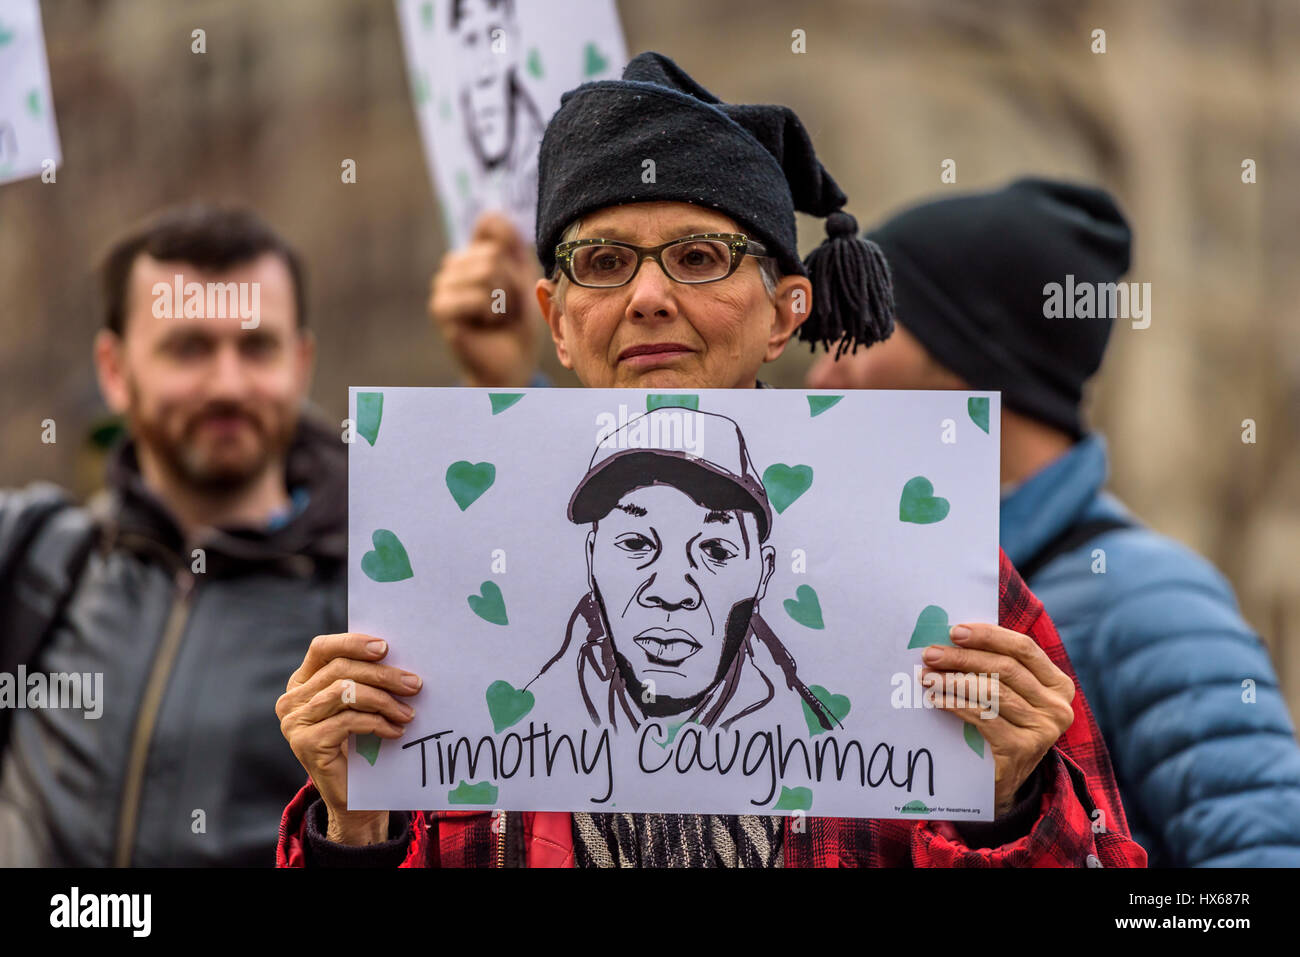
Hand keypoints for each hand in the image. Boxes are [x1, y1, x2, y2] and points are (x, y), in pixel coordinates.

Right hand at [275, 633, 421, 844]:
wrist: (354, 798)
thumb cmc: (360, 744)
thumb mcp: (359, 706)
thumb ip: (363, 680)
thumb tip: (395, 653)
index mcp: (301, 683)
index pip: (321, 648)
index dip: (352, 643)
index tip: (385, 648)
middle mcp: (291, 700)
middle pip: (340, 670)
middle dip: (382, 675)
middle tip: (414, 685)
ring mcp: (295, 723)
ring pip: (345, 693)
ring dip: (384, 700)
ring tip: (407, 712)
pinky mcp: (305, 743)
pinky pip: (348, 721)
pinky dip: (377, 723)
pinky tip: (394, 731)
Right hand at [429, 211, 542, 387]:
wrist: (514, 360)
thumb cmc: (520, 321)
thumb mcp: (525, 276)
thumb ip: (512, 244)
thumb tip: (489, 216)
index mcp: (474, 251)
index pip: (491, 223)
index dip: (512, 249)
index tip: (517, 277)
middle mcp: (455, 263)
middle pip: (494, 254)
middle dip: (513, 285)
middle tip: (509, 306)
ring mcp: (443, 284)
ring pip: (486, 273)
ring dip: (505, 301)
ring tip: (499, 315)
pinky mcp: (440, 308)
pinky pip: (475, 298)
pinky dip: (491, 314)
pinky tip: (487, 324)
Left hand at [921, 623, 1075, 815]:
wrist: (1005, 781)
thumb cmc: (1002, 725)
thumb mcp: (1009, 694)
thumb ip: (995, 667)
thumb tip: (955, 637)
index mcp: (1058, 684)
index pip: (1023, 648)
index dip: (989, 636)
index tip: (955, 631)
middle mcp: (1057, 706)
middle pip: (1005, 668)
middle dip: (963, 657)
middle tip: (930, 654)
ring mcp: (1043, 730)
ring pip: (992, 691)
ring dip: (954, 680)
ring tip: (927, 676)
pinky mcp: (1022, 749)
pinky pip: (982, 717)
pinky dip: (955, 704)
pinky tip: (936, 699)